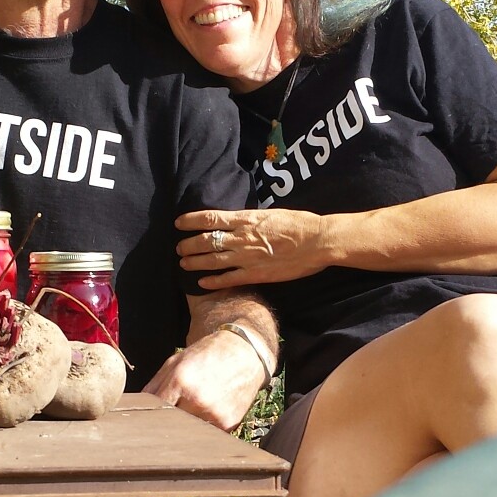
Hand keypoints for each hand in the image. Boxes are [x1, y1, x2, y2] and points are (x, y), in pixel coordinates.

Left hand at [143, 331, 269, 429]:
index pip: (155, 411)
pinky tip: (208, 410)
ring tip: (192, 410)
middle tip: (168, 418)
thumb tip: (134, 408)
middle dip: (167, 423)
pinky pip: (207, 434)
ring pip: (188, 433)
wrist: (244, 353)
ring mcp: (214, 414)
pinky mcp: (228, 424)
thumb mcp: (175, 362)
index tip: (147, 422)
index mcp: (180, 381)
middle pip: (170, 425)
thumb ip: (154, 386)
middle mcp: (198, 399)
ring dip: (185, 427)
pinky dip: (203, 427)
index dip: (149, 418)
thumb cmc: (207, 356)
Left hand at [175, 208, 331, 288]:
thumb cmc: (299, 224)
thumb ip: (251, 219)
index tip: (179, 222)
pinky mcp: (256, 274)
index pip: (211, 218)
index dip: (191, 220)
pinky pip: (228, 279)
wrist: (317, 241)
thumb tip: (238, 220)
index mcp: (246, 219)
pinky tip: (201, 283)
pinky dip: (212, 281)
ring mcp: (247, 257)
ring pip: (213, 260)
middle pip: (206, 240)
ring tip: (183, 263)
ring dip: (195, 262)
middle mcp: (242, 238)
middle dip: (189, 244)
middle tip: (179, 247)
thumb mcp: (271, 214)